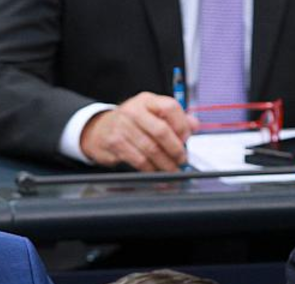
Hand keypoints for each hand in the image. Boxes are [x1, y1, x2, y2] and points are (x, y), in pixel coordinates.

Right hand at [80, 92, 197, 171]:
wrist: (99, 130)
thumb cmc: (131, 123)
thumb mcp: (152, 114)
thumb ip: (176, 119)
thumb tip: (195, 125)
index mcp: (147, 100)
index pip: (170, 107)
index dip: (182, 125)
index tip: (186, 139)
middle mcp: (134, 110)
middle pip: (161, 131)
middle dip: (175, 149)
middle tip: (182, 159)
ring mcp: (122, 126)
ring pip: (151, 149)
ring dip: (165, 163)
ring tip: (172, 169)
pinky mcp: (115, 143)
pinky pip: (139, 160)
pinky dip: (151, 169)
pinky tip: (157, 172)